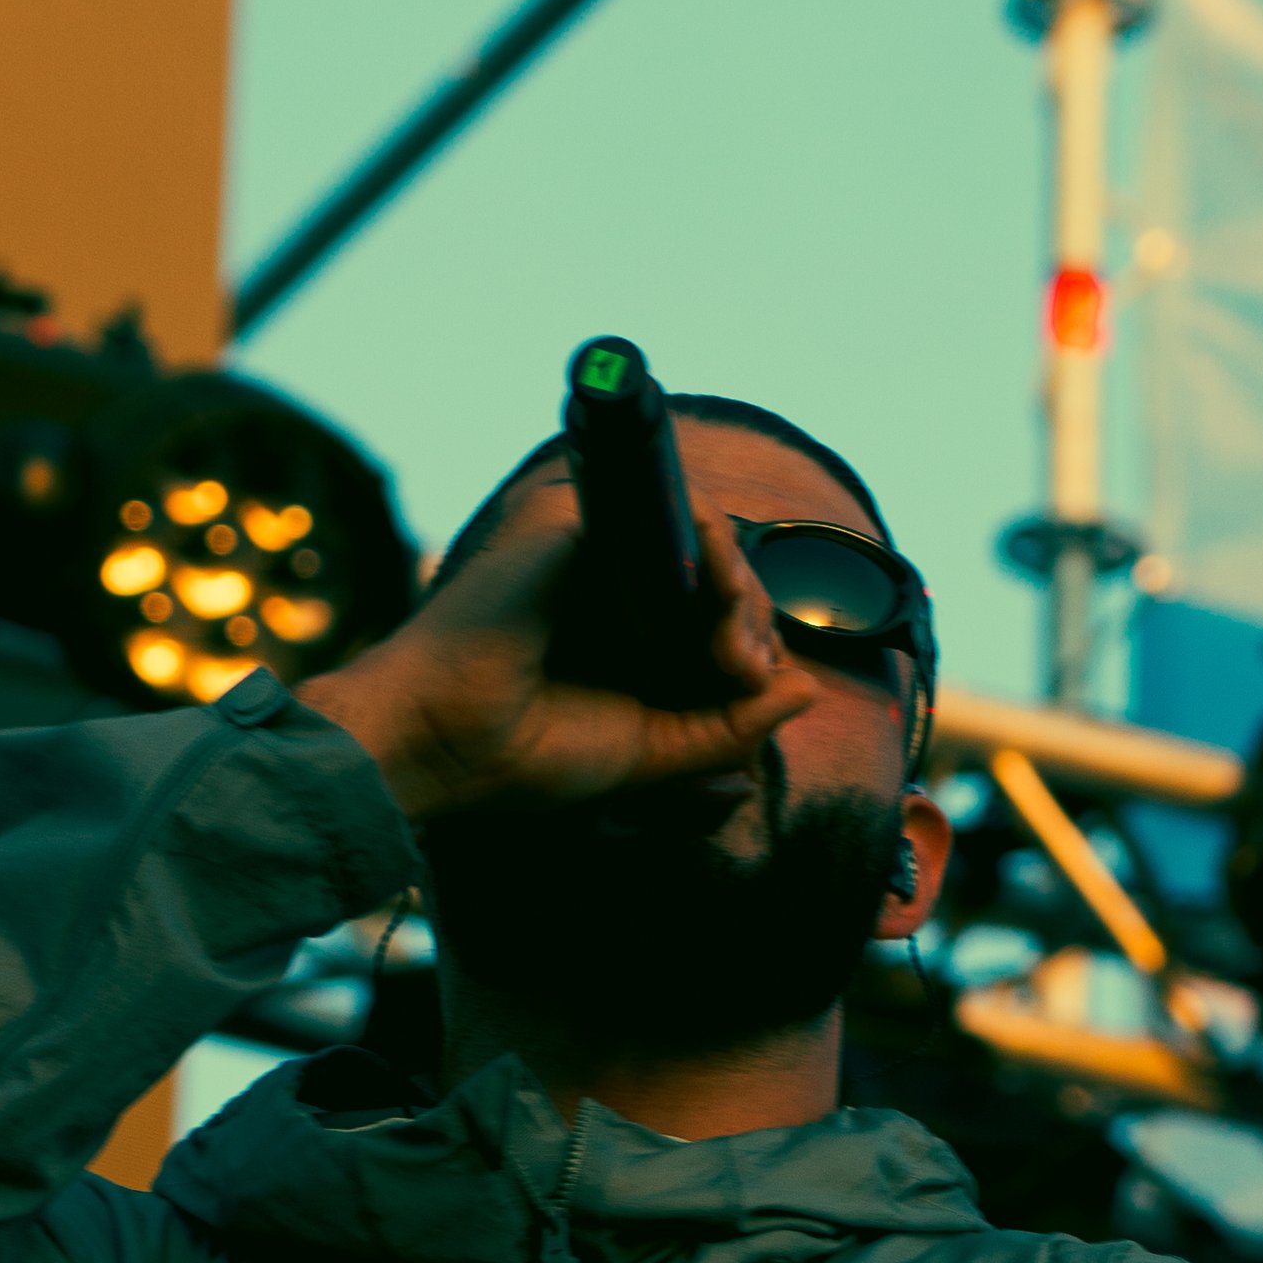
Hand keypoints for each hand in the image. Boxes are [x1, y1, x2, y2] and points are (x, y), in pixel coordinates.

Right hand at [297, 488, 811, 820]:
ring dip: (740, 596)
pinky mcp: (581, 521)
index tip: (751, 690)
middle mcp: (618, 584)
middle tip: (744, 675)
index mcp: (632, 635)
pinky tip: (720, 598)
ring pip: (708, 543)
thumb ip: (731, 726)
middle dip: (753, 625)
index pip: (720, 620)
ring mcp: (600, 549)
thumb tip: (809, 689)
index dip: (751, 648)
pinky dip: (712, 548)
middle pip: (723, 579)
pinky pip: (672, 510)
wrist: (453, 741)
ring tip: (732, 655)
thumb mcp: (657, 750)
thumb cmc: (531, 751)